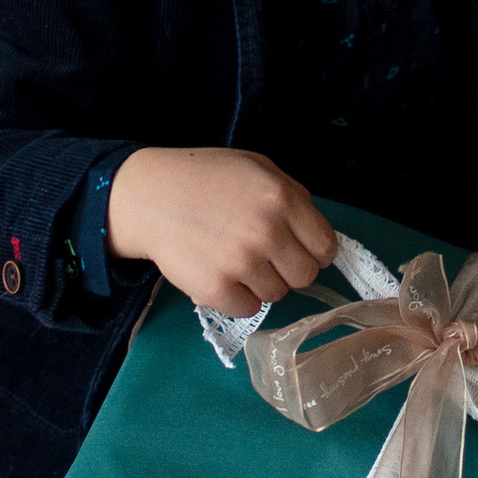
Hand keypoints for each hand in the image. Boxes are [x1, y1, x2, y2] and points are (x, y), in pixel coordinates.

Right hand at [104, 146, 337, 316]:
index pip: (325, 246)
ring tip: (237, 260)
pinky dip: (238, 297)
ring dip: (262, 282)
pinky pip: (248, 309)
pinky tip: (223, 274)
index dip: (315, 251)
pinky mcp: (216, 289)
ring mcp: (241, 263)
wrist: (151, 196)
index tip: (300, 250)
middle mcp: (266, 231)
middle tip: (268, 257)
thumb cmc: (208, 178)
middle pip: (305, 276)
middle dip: (290, 269)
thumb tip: (317, 235)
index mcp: (281, 198)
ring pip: (277, 294)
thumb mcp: (258, 169)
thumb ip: (293, 198)